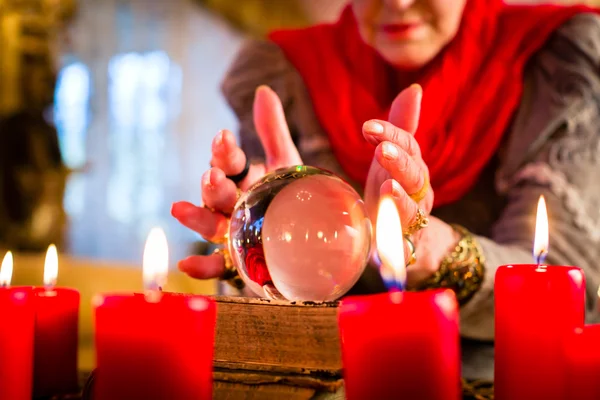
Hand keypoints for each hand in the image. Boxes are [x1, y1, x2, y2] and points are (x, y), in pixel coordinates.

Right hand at [171, 85, 301, 279]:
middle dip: (213, 185)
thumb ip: (272, 131)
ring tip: (180, 210)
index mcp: (243, 180)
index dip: (224, 152)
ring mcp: (232, 234)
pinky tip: (186, 265)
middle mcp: (232, 205)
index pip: (229, 163)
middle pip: (217, 194)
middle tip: (213, 176)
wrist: (313, 240)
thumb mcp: (285, 164)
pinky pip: (217, 267)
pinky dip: (201, 267)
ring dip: (196, 218)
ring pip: (210, 225)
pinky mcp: (237, 264)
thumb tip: (263, 90)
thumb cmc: (293, 198)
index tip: (224, 137)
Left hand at [363, 85, 456, 287]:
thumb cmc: (390, 191)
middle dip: (399, 161)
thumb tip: (414, 89)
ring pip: (412, 208)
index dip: (392, 135)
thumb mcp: (389, 159)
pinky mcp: (401, 245)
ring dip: (400, 198)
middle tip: (381, 151)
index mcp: (412, 168)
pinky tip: (385, 228)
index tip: (367, 127)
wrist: (399, 238)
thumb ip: (401, 127)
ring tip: (387, 187)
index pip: (408, 146)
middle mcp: (417, 192)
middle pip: (414, 174)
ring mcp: (411, 220)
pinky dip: (395, 236)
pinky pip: (402, 241)